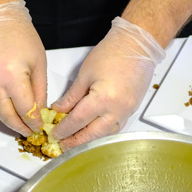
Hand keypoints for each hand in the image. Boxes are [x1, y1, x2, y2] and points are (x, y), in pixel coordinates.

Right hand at [0, 0, 46, 135]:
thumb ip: (40, 89)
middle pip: (6, 115)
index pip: (25, 108)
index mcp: (12, 75)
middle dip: (18, 126)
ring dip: (8, 119)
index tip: (39, 126)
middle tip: (28, 132)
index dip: (33, 121)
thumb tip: (39, 110)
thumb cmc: (20, 34)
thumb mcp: (39, 61)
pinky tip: (8, 110)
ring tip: (20, 125)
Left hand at [51, 17, 165, 148]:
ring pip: (106, 134)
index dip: (64, 129)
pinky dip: (102, 132)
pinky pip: (116, 127)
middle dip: (75, 141)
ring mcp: (127, 111)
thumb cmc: (112, 53)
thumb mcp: (85, 74)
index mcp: (103, 98)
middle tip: (62, 145)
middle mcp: (117, 109)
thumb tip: (60, 110)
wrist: (136, 46)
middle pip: (93, 134)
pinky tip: (93, 132)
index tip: (55, 133)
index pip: (78, 120)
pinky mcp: (132, 109)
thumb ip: (72, 96)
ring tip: (75, 142)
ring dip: (89, 140)